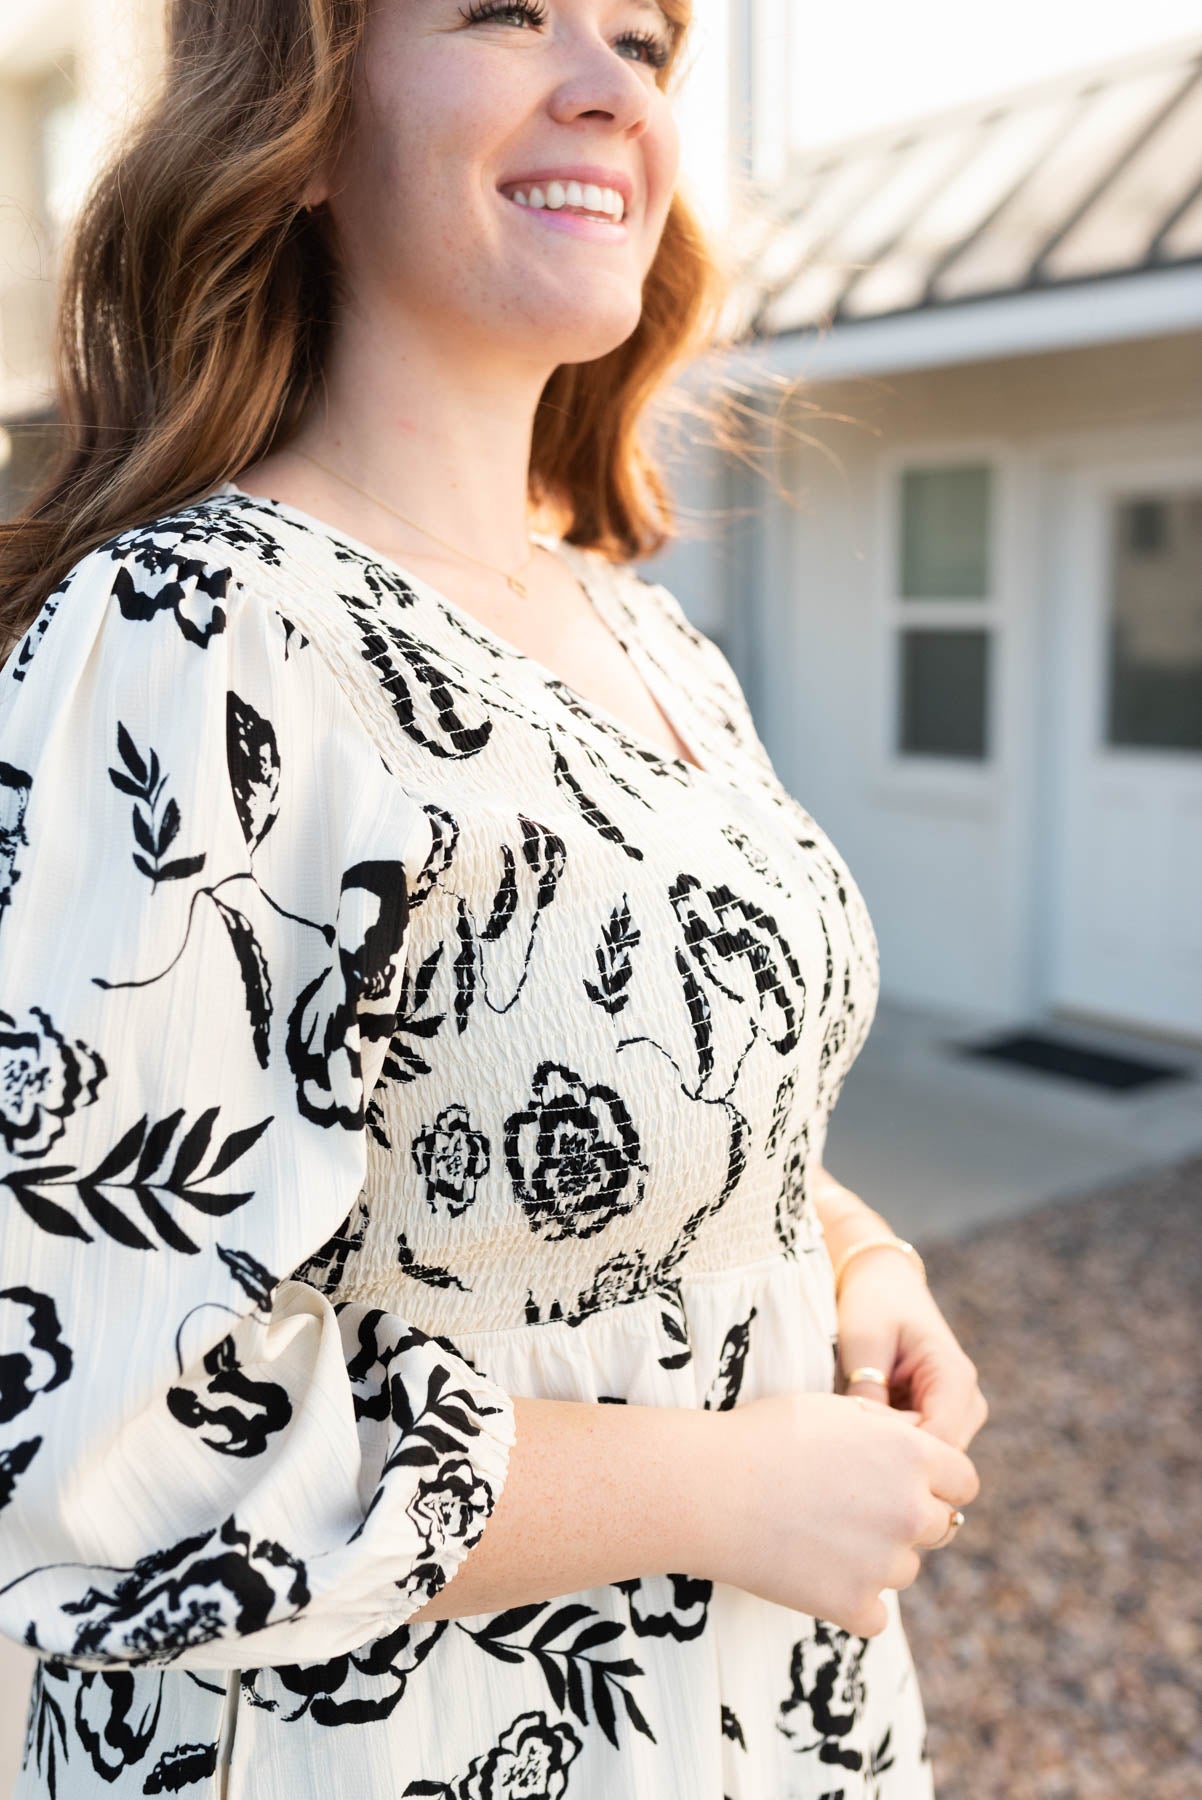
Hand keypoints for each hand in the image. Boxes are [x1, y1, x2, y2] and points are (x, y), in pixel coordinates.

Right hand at [711, 1391, 979, 1635]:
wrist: (707, 1488)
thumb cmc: (763, 1436)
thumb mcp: (833, 1407)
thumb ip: (886, 1427)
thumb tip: (918, 1438)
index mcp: (911, 1455)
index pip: (964, 1481)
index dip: (938, 1480)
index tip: (908, 1482)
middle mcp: (909, 1509)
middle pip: (940, 1526)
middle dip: (909, 1518)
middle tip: (854, 1509)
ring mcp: (884, 1563)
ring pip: (904, 1569)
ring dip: (876, 1558)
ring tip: (819, 1534)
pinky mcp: (853, 1605)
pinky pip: (874, 1614)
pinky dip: (850, 1602)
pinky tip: (813, 1573)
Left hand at [835, 1251, 989, 1452]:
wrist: (882, 1283)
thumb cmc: (872, 1304)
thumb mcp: (864, 1341)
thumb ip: (868, 1393)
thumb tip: (864, 1446)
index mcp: (955, 1379)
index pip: (938, 1444)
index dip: (895, 1447)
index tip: (854, 1425)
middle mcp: (968, 1404)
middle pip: (935, 1458)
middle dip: (890, 1450)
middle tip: (845, 1423)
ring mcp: (958, 1416)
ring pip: (926, 1458)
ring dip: (889, 1446)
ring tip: (853, 1414)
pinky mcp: (941, 1419)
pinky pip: (918, 1447)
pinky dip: (889, 1439)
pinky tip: (863, 1417)